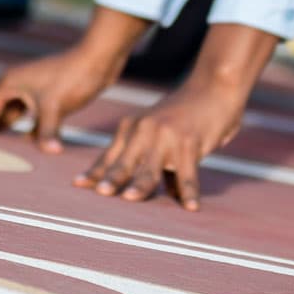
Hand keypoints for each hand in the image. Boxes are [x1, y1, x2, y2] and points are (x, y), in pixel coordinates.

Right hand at [0, 44, 121, 152]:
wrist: (98, 58)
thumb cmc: (73, 76)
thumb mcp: (57, 107)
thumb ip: (47, 132)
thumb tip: (50, 152)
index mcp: (9, 85)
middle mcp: (15, 86)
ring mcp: (30, 89)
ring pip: (9, 114)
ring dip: (1, 128)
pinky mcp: (45, 94)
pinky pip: (27, 115)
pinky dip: (23, 128)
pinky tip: (23, 141)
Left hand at [74, 81, 246, 210]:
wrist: (214, 86)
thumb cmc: (187, 114)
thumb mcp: (162, 133)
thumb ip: (155, 161)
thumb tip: (161, 194)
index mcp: (133, 127)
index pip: (111, 156)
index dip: (96, 171)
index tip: (78, 185)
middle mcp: (145, 130)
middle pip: (125, 162)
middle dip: (112, 178)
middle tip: (100, 193)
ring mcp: (167, 135)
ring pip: (152, 167)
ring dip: (141, 184)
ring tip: (130, 199)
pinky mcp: (190, 141)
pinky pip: (188, 172)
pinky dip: (189, 191)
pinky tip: (191, 207)